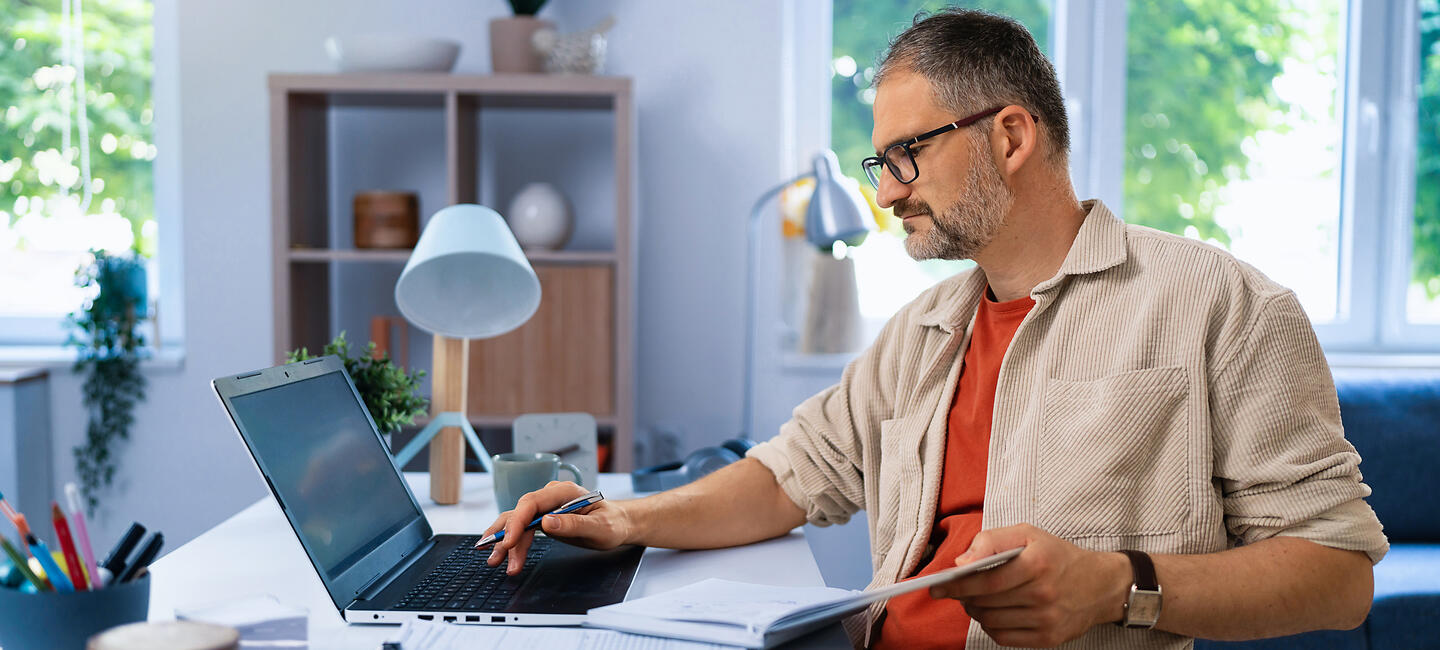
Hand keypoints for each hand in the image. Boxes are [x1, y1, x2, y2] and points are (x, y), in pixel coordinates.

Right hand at [481, 481, 634, 575]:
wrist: (619, 524)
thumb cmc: (612, 523)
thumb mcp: (599, 527)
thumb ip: (574, 524)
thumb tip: (546, 522)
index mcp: (565, 492)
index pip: (532, 503)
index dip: (517, 522)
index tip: (509, 541)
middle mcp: (551, 496)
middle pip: (520, 514)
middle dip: (507, 537)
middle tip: (498, 559)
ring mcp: (545, 507)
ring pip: (517, 522)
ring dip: (505, 542)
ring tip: (494, 561)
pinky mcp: (543, 518)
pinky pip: (522, 529)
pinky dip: (511, 542)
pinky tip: (499, 551)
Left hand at [927, 524, 1131, 646]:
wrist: (1101, 586)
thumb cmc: (1058, 556)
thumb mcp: (1027, 534)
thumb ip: (991, 541)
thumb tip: (961, 563)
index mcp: (1037, 564)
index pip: (985, 579)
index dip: (956, 585)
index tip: (937, 587)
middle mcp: (1043, 594)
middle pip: (985, 602)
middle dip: (964, 597)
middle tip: (957, 590)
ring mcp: (1047, 619)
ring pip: (991, 621)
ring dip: (975, 611)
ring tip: (975, 600)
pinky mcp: (1048, 639)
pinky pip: (1004, 638)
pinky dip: (991, 627)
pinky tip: (993, 613)